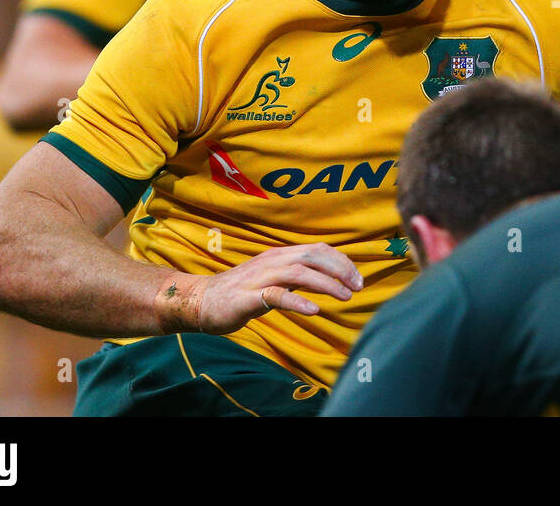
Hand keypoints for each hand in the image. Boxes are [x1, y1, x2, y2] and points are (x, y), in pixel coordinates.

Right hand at [181, 243, 363, 334]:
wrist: (201, 301)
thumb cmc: (242, 292)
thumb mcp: (274, 280)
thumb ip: (297, 277)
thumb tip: (328, 279)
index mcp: (280, 256)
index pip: (317, 249)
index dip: (341, 261)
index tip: (358, 278)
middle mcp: (272, 261)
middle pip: (312, 255)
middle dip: (339, 268)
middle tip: (358, 286)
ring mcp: (259, 277)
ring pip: (298, 273)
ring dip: (326, 284)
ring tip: (345, 296)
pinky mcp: (247, 297)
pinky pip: (275, 295)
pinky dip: (297, 301)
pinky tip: (314, 310)